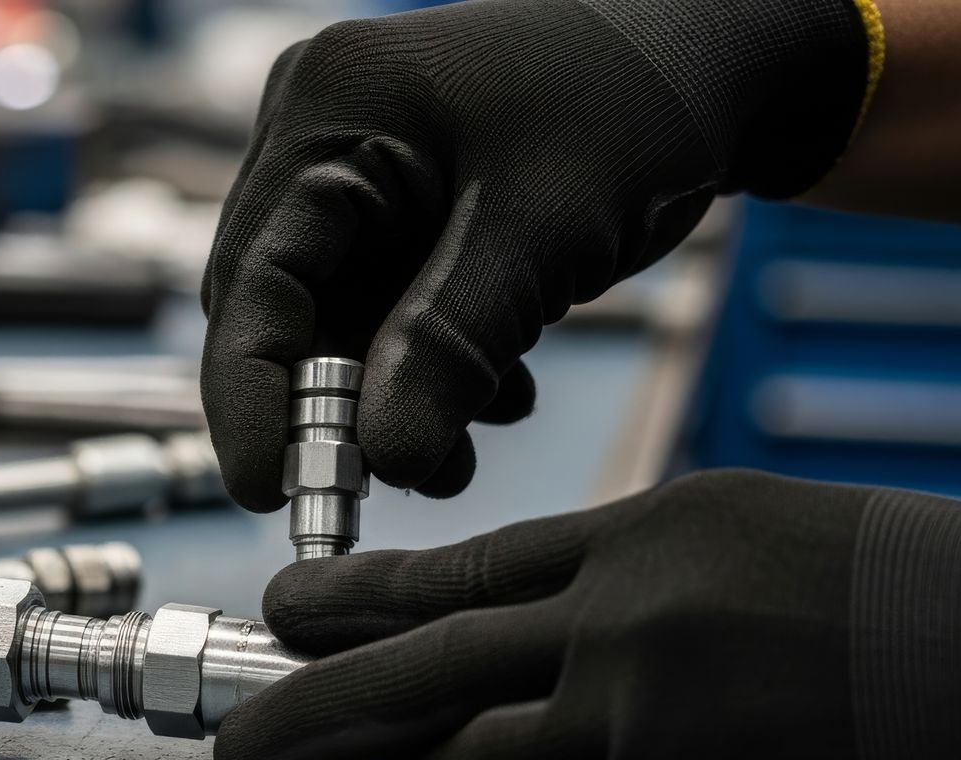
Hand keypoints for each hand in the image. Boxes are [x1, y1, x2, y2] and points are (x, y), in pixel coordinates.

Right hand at [200, 0, 873, 505]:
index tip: (264, 493)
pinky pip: (381, 314)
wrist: (710, 65)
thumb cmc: (638, 102)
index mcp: (327, 110)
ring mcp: (351, 170)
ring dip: (393, 401)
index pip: (253, 278)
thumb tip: (384, 461)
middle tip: (386, 487)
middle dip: (333, 408)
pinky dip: (429, 370)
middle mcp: (317, 135)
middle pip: (281, 308)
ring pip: (334, 325)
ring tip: (467, 455)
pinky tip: (500, 393)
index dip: (250, 396)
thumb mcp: (541, 234)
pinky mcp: (392, 209)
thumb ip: (451, 347)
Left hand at [216, 471, 960, 759]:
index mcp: (653, 531)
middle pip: (420, 669)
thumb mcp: (768, 547)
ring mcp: (644, 714)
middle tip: (245, 750)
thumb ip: (635, 593)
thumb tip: (529, 653)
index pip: (465, 569)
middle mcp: (628, 613)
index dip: (360, 599)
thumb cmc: (932, 615)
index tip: (282, 614)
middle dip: (312, 713)